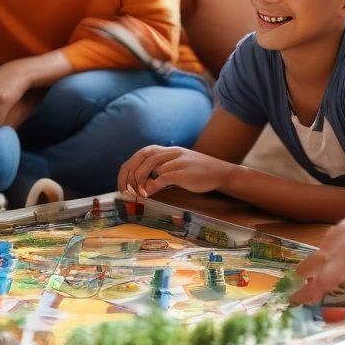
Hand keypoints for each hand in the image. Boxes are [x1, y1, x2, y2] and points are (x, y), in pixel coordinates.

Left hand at [118, 146, 232, 197]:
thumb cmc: (196, 173)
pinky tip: (148, 194)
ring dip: (140, 179)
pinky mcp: (184, 171)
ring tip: (136, 193)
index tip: (123, 184)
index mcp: (166, 151)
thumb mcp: (175, 169)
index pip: (140, 154)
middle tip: (126, 190)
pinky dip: (152, 185)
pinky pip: (164, 176)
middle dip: (130, 174)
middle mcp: (170, 152)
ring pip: (151, 164)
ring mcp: (178, 160)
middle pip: (142, 157)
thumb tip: (142, 187)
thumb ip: (159, 174)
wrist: (221, 172)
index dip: (129, 168)